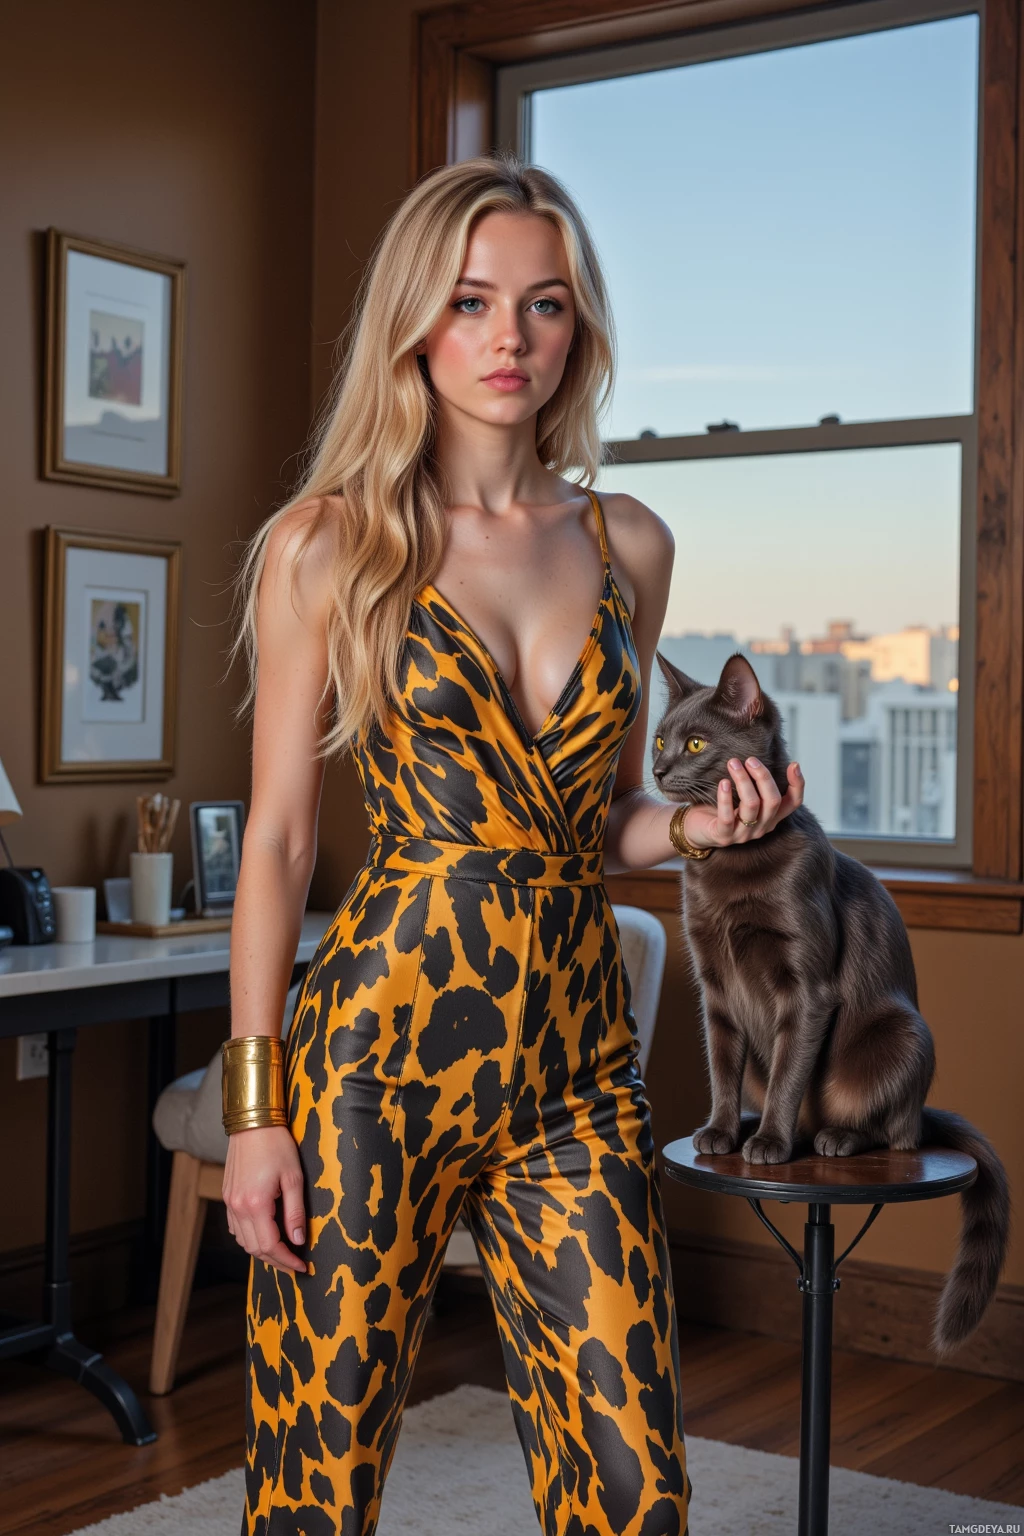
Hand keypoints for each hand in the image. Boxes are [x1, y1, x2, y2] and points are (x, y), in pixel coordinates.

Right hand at [223, 1124, 307, 1274]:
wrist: (252, 1122)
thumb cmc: (276, 1145)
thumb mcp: (294, 1178)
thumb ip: (295, 1212)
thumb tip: (299, 1240)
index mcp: (256, 1204)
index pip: (270, 1246)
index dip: (287, 1260)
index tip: (302, 1267)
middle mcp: (238, 1207)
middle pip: (255, 1249)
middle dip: (276, 1261)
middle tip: (294, 1265)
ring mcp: (230, 1202)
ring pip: (243, 1241)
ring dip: (262, 1251)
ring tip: (282, 1252)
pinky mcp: (227, 1196)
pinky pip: (236, 1228)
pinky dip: (249, 1237)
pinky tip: (264, 1234)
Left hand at [683, 758, 803, 849]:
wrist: (696, 829)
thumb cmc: (721, 807)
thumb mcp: (744, 795)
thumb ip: (755, 783)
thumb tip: (760, 758)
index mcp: (771, 817)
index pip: (793, 803)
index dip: (797, 785)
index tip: (794, 764)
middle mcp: (762, 827)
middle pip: (773, 800)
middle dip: (763, 776)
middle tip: (750, 759)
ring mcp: (744, 834)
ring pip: (752, 805)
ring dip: (743, 781)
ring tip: (733, 763)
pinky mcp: (724, 836)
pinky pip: (727, 817)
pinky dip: (725, 798)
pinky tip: (723, 782)